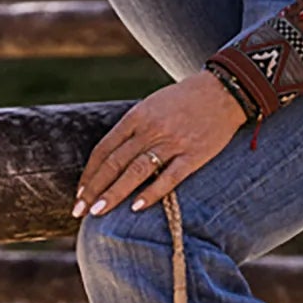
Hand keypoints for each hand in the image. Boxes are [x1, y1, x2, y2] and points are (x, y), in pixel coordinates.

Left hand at [75, 72, 245, 217]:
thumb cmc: (183, 100)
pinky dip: (152, 193)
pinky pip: (169, 178)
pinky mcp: (194, 155)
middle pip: (115, 162)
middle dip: (95, 188)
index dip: (90, 173)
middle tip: (79, 210)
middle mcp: (151, 129)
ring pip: (136, 171)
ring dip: (114, 193)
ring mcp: (172, 143)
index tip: (79, 192)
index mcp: (137, 116)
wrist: (222, 91)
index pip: (105, 148)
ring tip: (97, 212)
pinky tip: (136, 208)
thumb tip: (110, 157)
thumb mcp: (151, 105)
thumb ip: (132, 129)